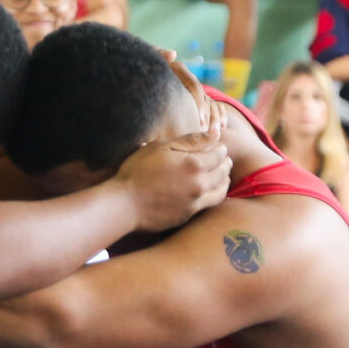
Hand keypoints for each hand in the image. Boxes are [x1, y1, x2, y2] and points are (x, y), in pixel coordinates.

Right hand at [112, 66, 230, 231]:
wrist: (124, 204)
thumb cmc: (139, 171)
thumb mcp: (162, 147)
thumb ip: (191, 140)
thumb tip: (216, 133)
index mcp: (194, 164)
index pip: (220, 153)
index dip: (219, 147)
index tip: (215, 145)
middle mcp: (200, 184)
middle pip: (224, 171)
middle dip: (224, 162)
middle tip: (221, 158)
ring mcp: (196, 201)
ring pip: (222, 189)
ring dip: (223, 179)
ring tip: (219, 174)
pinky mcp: (189, 214)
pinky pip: (211, 203)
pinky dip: (214, 194)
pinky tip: (208, 189)